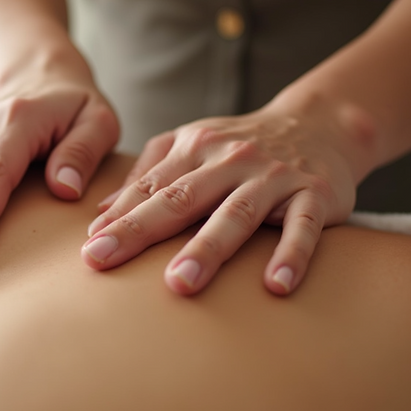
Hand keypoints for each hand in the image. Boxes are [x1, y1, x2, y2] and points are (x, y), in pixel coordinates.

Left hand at [81, 102, 364, 295]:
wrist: (321, 123)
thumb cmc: (243, 144)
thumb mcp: (193, 143)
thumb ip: (150, 172)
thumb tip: (102, 211)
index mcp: (196, 148)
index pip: (151, 187)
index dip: (119, 217)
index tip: (89, 249)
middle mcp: (231, 160)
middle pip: (182, 199)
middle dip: (141, 230)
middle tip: (104, 260)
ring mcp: (274, 177)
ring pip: (236, 214)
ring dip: (207, 249)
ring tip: (180, 284)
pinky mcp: (315, 194)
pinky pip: (302, 227)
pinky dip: (291, 256)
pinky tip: (276, 287)